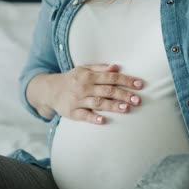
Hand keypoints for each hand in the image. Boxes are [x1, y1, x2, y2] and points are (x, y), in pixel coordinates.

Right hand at [29, 64, 143, 123]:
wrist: (49, 90)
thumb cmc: (72, 79)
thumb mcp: (84, 69)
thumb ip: (100, 68)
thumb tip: (117, 67)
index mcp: (88, 75)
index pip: (111, 77)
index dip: (126, 81)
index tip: (140, 85)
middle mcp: (84, 87)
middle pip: (107, 90)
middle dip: (124, 95)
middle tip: (138, 100)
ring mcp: (78, 100)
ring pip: (98, 103)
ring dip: (112, 106)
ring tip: (126, 109)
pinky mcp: (72, 112)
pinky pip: (84, 115)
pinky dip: (93, 118)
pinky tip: (103, 120)